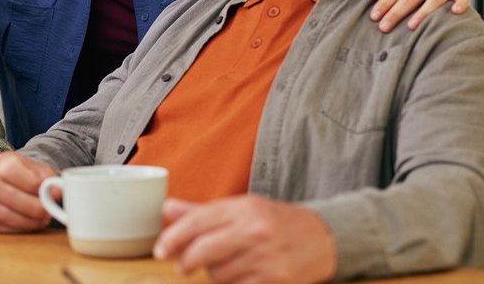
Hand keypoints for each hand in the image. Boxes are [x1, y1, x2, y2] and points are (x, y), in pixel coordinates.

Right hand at [0, 151, 56, 232]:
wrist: (17, 184)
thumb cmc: (30, 177)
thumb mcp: (41, 171)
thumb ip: (49, 178)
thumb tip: (57, 191)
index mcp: (2, 161)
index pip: (10, 170)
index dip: (32, 183)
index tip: (51, 192)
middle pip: (7, 195)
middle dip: (32, 207)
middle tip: (48, 211)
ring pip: (2, 214)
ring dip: (26, 220)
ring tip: (42, 219)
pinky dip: (18, 228)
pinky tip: (31, 224)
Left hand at [153, 195, 336, 283]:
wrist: (322, 238)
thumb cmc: (275, 222)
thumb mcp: (241, 209)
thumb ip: (201, 212)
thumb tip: (166, 209)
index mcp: (244, 208)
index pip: (197, 221)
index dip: (173, 238)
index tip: (160, 250)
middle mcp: (254, 231)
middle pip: (202, 251)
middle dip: (186, 261)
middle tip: (182, 266)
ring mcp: (266, 258)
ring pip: (217, 274)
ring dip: (214, 274)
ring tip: (226, 265)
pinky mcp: (276, 280)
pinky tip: (240, 275)